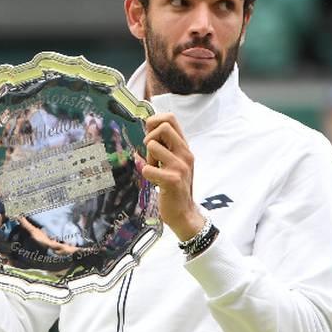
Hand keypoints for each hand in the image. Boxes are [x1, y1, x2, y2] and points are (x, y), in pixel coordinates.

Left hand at [140, 113, 204, 240]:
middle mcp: (185, 153)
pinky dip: (146, 174)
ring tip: (154, 171)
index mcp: (184, 147)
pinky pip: (147, 168)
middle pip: (163, 126)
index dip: (154, 121)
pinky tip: (154, 182)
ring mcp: (180, 166)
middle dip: (149, 138)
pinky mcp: (172, 180)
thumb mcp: (174, 162)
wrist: (184, 213)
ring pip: (152, 145)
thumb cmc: (175, 187)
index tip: (149, 135)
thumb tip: (147, 128)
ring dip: (147, 159)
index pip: (170, 118)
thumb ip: (164, 146)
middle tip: (151, 155)